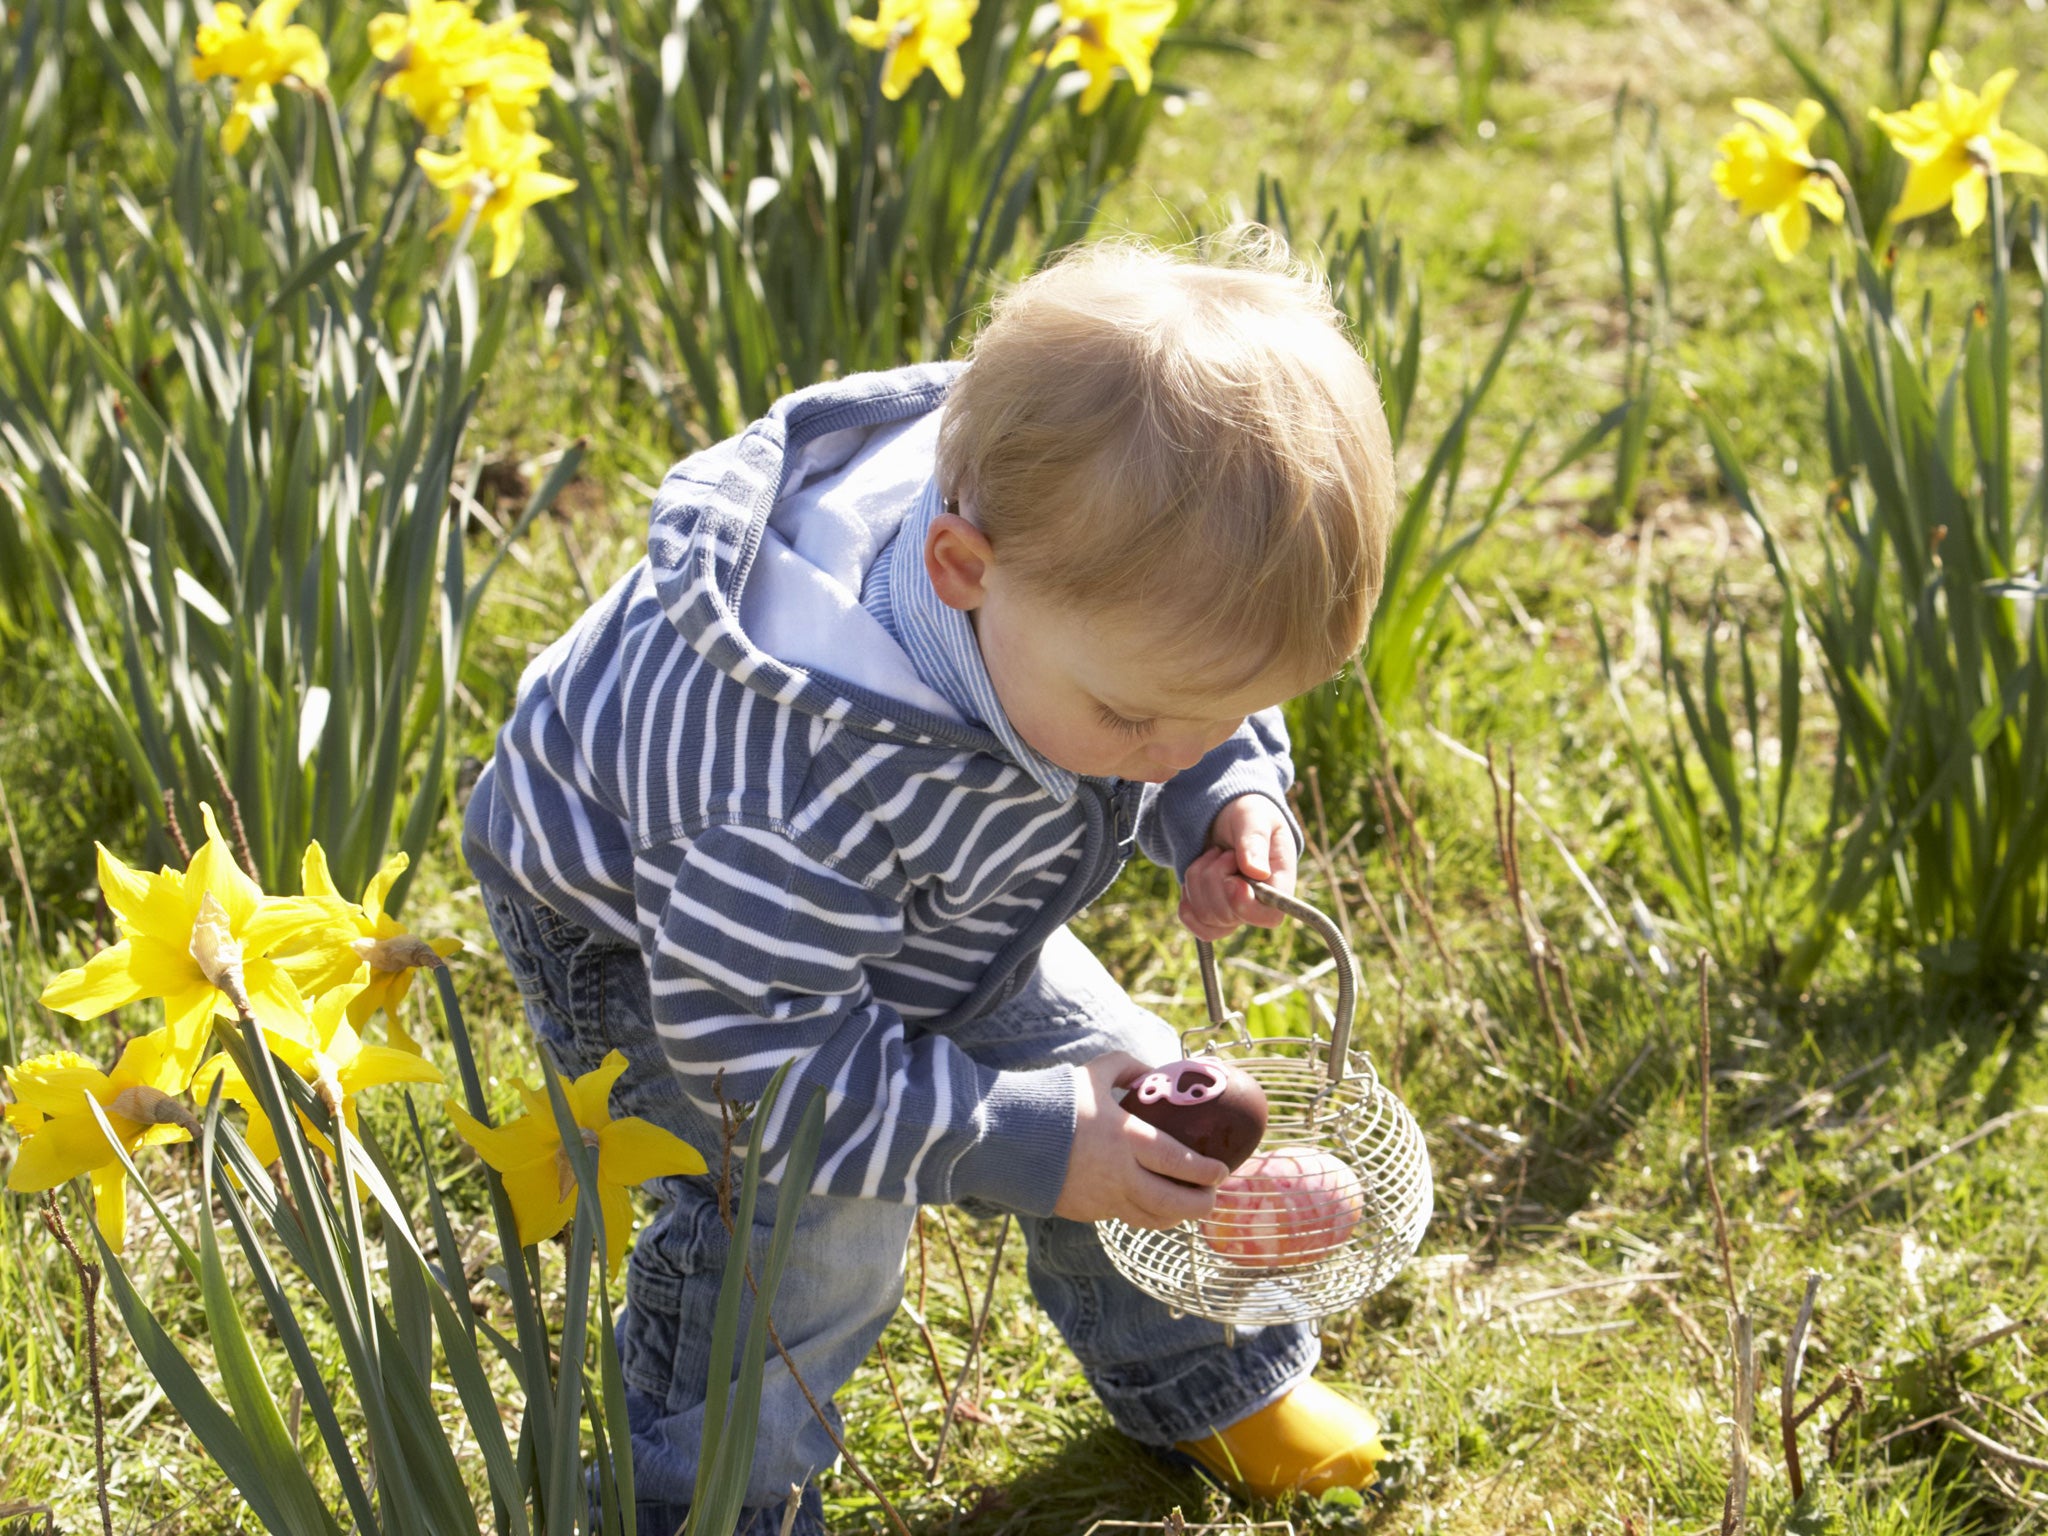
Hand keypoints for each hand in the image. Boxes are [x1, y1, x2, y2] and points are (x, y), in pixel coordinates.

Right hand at [1052, 1053, 1226, 1228]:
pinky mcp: (1086, 1212)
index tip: (1222, 1171)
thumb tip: (1152, 1073)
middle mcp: (1119, 1174)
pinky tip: (1149, 1204)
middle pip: (1171, 1202)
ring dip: (1175, 1217)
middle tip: (1212, 1198)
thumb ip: (1128, 1068)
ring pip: (1150, 1219)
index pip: (1178, 1161)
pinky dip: (1142, 1214)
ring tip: (1187, 1208)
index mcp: (1126, 1138)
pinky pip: (1122, 1217)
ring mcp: (1103, 1198)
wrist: (1008, 1136)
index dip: (1205, 1171)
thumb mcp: (1094, 1072)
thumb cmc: (1054, 1099)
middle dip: (1199, 1205)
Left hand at [1178, 793, 1297, 940]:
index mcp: (1280, 882)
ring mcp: (1236, 911)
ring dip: (1199, 881)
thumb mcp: (1254, 816)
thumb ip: (1255, 840)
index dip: (1246, 906)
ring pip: (1208, 917)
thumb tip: (1257, 872)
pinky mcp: (1214, 913)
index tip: (1232, 881)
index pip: (1270, 917)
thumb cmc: (1248, 814)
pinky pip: (1196, 924)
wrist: (1226, 816)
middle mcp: (1259, 903)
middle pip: (1230, 915)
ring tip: (1211, 856)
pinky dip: (1187, 900)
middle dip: (1215, 879)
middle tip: (1222, 852)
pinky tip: (1194, 878)